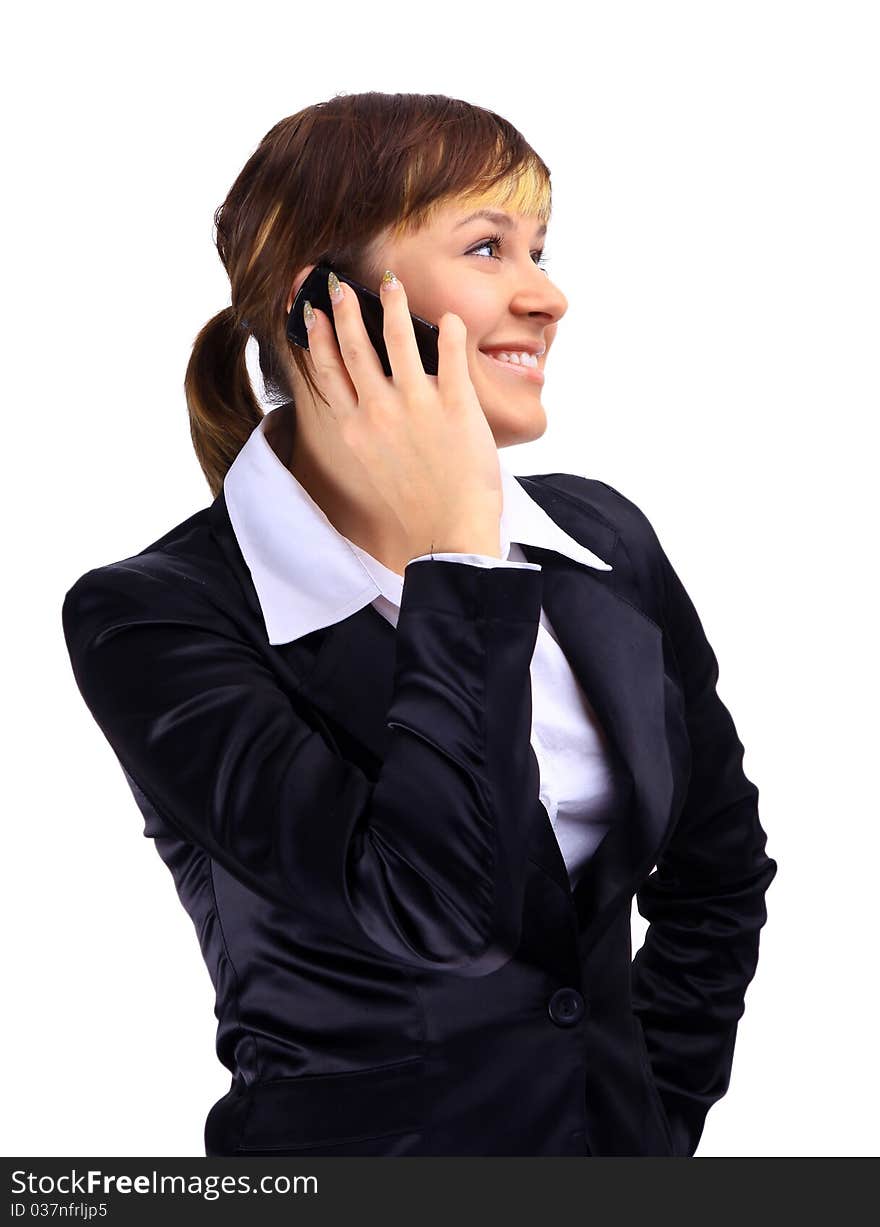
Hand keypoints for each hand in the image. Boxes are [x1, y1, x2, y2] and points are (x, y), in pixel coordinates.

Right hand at [301, 270, 502, 559]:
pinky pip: (451, 354)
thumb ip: (368, 431)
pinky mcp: (454, 405)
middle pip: (353, 346)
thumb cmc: (415, 509)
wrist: (449, 535)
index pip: (328, 370)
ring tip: (391, 283)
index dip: (318, 335)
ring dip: (391, 304)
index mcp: (354, 428)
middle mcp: (377, 410)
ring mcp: (415, 404)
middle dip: (342, 308)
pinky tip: (451, 318)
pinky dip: (451, 331)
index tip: (314, 311)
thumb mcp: (374, 467)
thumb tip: (368, 402)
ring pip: (397, 337)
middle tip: (338, 283)